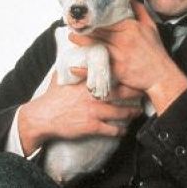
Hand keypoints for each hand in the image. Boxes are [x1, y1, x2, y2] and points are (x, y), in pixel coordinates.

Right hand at [18, 71, 144, 154]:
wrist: (42, 117)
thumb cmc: (51, 98)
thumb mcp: (61, 78)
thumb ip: (72, 69)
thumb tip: (72, 56)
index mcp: (87, 82)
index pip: (111, 76)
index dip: (126, 76)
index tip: (135, 75)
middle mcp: (93, 96)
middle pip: (121, 94)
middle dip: (135, 94)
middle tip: (144, 93)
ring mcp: (93, 111)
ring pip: (120, 113)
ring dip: (131, 114)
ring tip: (138, 113)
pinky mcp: (91, 126)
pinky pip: (111, 129)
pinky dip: (120, 131)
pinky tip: (124, 131)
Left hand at [70, 0, 186, 113]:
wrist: (161, 75)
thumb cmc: (156, 52)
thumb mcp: (151, 28)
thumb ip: (141, 11)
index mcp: (131, 27)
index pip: (108, 19)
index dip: (95, 16)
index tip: (86, 14)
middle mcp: (124, 40)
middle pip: (99, 31)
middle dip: (85, 27)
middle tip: (74, 25)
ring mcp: (120, 55)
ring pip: (96, 45)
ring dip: (81, 41)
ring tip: (72, 37)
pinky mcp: (117, 70)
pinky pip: (98, 66)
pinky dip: (85, 68)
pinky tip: (74, 66)